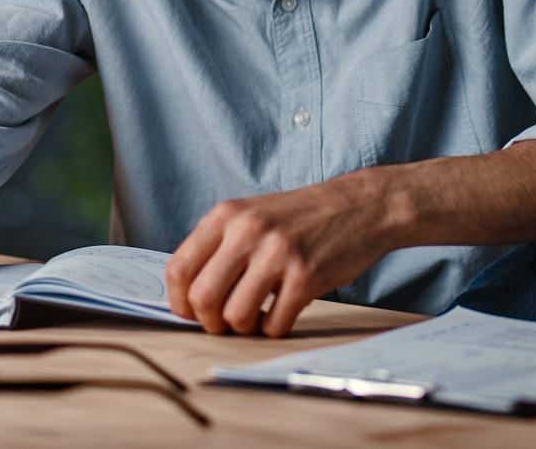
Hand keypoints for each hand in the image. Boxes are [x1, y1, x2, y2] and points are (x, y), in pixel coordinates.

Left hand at [164, 170, 397, 337]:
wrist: (357, 206)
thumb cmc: (300, 217)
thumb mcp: (250, 215)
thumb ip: (219, 247)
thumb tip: (188, 297)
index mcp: (226, 215)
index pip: (178, 267)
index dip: (180, 301)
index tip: (192, 313)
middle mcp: (247, 231)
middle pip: (202, 297)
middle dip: (209, 321)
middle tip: (225, 322)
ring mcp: (277, 253)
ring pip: (236, 316)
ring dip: (243, 328)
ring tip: (256, 318)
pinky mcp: (306, 275)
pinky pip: (274, 324)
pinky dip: (273, 329)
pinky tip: (281, 314)